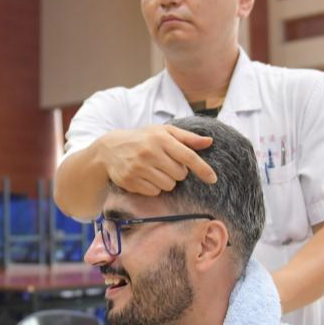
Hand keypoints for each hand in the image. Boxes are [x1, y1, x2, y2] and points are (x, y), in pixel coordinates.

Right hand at [97, 125, 216, 195]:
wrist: (110, 149)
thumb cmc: (143, 139)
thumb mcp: (163, 132)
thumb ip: (187, 138)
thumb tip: (209, 142)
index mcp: (161, 138)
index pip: (188, 156)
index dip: (202, 169)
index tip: (213, 178)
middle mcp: (150, 152)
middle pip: (180, 175)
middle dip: (177, 172)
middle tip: (165, 163)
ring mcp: (139, 168)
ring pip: (168, 185)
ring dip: (166, 181)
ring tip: (155, 170)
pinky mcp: (131, 180)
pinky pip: (154, 192)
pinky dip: (154, 187)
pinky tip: (145, 177)